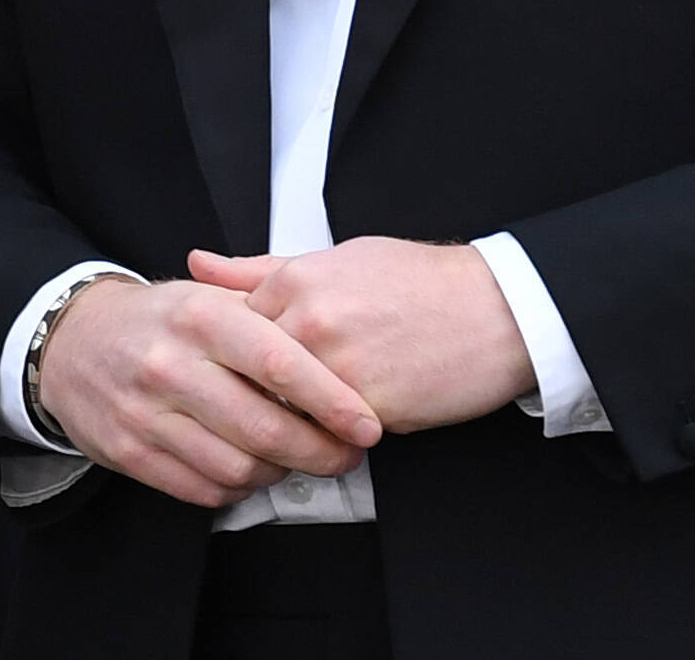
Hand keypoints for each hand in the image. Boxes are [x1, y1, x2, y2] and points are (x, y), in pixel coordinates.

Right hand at [34, 275, 381, 508]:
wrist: (71, 340)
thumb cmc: (158, 321)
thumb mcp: (208, 297)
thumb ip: (270, 318)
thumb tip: (338, 350)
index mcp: (199, 317)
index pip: (277, 363)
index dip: (331, 400)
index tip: (367, 424)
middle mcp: (170, 365)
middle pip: (263, 428)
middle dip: (319, 451)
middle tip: (345, 453)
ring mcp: (146, 413)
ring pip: (237, 468)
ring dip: (280, 473)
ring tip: (295, 459)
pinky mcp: (129, 452)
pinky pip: (203, 490)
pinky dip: (238, 489)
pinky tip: (250, 469)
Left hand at [189, 238, 533, 432]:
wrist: (496, 310)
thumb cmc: (420, 282)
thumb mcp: (338, 258)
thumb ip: (261, 269)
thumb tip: (199, 264)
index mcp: (296, 281)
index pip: (231, 330)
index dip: (237, 355)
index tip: (240, 367)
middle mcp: (309, 323)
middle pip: (250, 376)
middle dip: (253, 392)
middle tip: (260, 402)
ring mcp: (337, 369)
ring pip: (284, 411)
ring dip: (288, 419)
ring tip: (304, 416)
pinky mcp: (367, 411)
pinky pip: (327, 435)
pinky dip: (329, 436)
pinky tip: (342, 426)